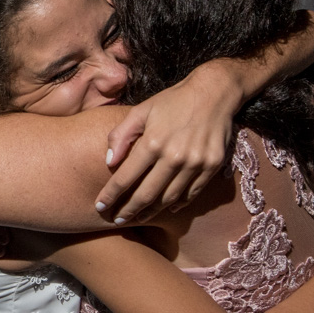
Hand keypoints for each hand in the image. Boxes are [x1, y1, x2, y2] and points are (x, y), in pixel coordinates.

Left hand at [97, 65, 235, 222]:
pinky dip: (177, 204)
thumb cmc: (172, 101)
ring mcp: (195, 163)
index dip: (111, 195)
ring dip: (151, 211)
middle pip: (146, 194)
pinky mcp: (212, 166)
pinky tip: (166, 208)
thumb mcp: (141, 111)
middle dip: (129, 211)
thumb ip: (121, 135)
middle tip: (117, 220)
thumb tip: (109, 162)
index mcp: (152, 142)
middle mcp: (174, 156)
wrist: (214, 92)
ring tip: (138, 217)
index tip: (99, 206)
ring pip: (169, 198)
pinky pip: (192, 193)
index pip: (125, 178)